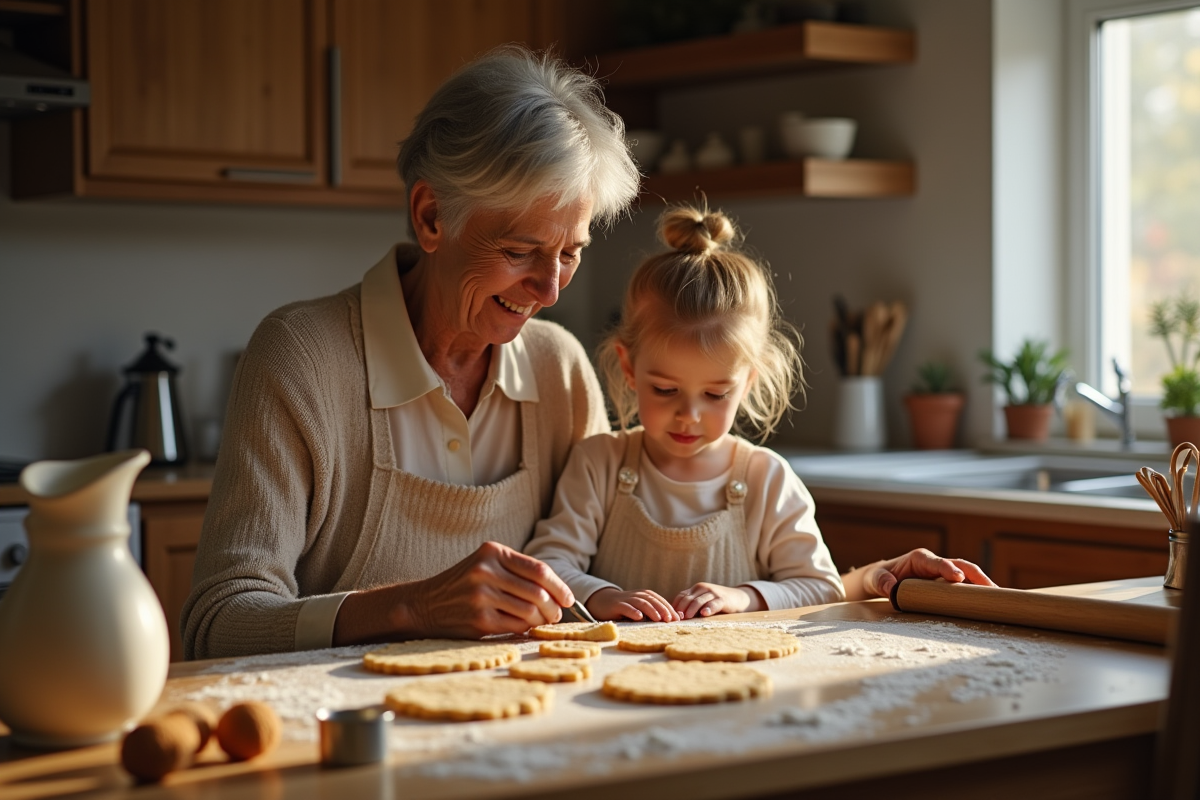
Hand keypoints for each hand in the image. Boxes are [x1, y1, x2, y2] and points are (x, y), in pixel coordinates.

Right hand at [333, 541, 572, 643]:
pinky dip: (526, 629)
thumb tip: (557, 592)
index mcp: (492, 552)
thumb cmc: (462, 584)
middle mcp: (486, 571)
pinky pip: (516, 625)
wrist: (424, 604)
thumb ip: (516, 571)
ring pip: (530, 611)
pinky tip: (525, 628)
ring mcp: (481, 596)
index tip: (568, 598)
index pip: (539, 570)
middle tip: (557, 615)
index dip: (560, 586)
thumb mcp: (485, 564)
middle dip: (554, 607)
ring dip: (542, 620)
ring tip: (542, 622)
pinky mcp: (479, 620)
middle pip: (538, 592)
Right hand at [587, 587, 679, 621]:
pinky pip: (626, 607)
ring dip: (651, 610)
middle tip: (670, 619)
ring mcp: (627, 599)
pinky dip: (633, 611)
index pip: (660, 600)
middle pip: (653, 600)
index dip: (669, 608)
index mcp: (645, 595)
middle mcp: (638, 595)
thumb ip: (655, 612)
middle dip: (663, 609)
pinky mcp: (617, 605)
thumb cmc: (626, 607)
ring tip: (658, 618)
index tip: (677, 619)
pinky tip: (639, 617)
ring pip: (641, 602)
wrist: (604, 601)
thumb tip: (675, 618)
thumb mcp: (641, 609)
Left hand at [673, 582, 764, 618]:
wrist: (737, 597)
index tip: (670, 616)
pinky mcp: (722, 599)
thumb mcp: (702, 601)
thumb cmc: (716, 602)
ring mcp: (712, 593)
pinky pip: (714, 603)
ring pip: (698, 601)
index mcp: (695, 589)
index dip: (675, 606)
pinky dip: (709, 608)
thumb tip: (676, 617)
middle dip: (681, 609)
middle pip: (688, 598)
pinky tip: (704, 614)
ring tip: (687, 617)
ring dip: (691, 609)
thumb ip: (691, 605)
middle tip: (677, 619)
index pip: (681, 596)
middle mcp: (702, 588)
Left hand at [855, 548, 995, 600]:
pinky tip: (989, 601)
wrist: (883, 578)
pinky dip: (978, 590)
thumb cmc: (880, 577)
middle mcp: (935, 563)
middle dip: (977, 576)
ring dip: (983, 584)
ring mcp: (943, 572)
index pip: (938, 563)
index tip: (958, 578)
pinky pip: (966, 584)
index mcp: (920, 559)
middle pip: (961, 565)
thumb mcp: (876, 579)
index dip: (949, 569)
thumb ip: (882, 582)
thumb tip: (891, 588)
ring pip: (968, 574)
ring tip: (999, 597)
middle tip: (993, 590)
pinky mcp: (947, 582)